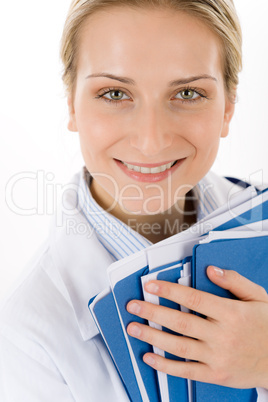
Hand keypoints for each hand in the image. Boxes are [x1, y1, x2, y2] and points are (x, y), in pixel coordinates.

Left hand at [126, 266, 267, 388]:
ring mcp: (217, 357)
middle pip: (180, 322)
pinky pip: (187, 371)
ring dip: (153, 337)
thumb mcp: (258, 297)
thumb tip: (210, 270)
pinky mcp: (216, 375)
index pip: (193, 299)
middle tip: (133, 305)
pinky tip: (149, 358)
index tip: (150, 285)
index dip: (169, 291)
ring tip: (133, 328)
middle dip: (153, 312)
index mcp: (231, 313)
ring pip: (179, 346)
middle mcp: (222, 335)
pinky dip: (166, 366)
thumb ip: (235, 281)